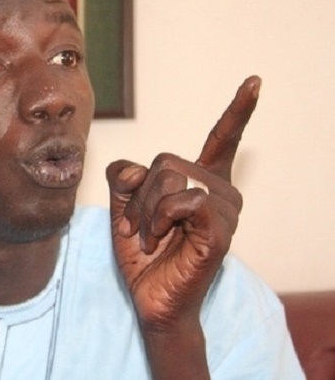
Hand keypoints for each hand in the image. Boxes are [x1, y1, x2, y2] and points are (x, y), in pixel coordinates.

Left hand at [106, 76, 260, 331]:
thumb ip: (124, 178)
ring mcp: (224, 209)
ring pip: (170, 177)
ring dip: (144, 210)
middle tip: (137, 227)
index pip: (222, 139)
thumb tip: (134, 170)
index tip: (254, 81)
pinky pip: (182, 199)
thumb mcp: (124, 207)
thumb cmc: (142, 254)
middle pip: (165, 161)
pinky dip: (159, 218)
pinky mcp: (220, 229)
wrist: (150, 298)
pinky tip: (160, 239)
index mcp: (202, 181)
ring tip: (150, 237)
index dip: (237, 111)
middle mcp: (220, 190)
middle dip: (137, 195)